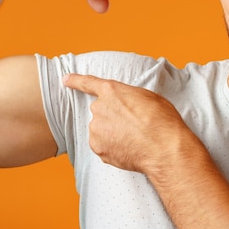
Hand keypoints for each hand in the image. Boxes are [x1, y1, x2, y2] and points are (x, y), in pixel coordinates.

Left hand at [63, 73, 192, 173]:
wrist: (163, 148)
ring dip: (112, 133)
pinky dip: (113, 148)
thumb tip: (126, 106)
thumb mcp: (148, 97)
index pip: (88, 83)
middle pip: (101, 111)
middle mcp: (99, 108)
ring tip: (134, 139)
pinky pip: (102, 146)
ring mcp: (96, 129)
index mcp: (112, 91)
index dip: (76, 81)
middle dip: (113, 117)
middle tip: (133, 126)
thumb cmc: (162, 121)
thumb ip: (129, 97)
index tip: (65, 79)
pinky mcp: (97, 147)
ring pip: (101, 130)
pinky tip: (129, 149)